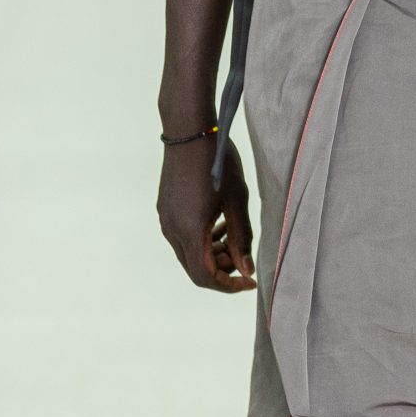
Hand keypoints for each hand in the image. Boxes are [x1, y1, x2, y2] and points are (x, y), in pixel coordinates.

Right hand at [158, 137, 255, 291]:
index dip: (228, 285)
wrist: (189, 131)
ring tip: (233, 237)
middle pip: (195, 268)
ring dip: (212, 254)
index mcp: (190, 231)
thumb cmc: (218, 162)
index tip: (250, 281)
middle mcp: (172, 230)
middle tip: (244, 256)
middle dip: (222, 270)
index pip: (205, 277)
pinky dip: (202, 240)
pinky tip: (219, 223)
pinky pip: (182, 237)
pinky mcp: (165, 209)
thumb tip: (247, 270)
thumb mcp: (237, 201)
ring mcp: (165, 219)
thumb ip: (241, 238)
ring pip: (189, 253)